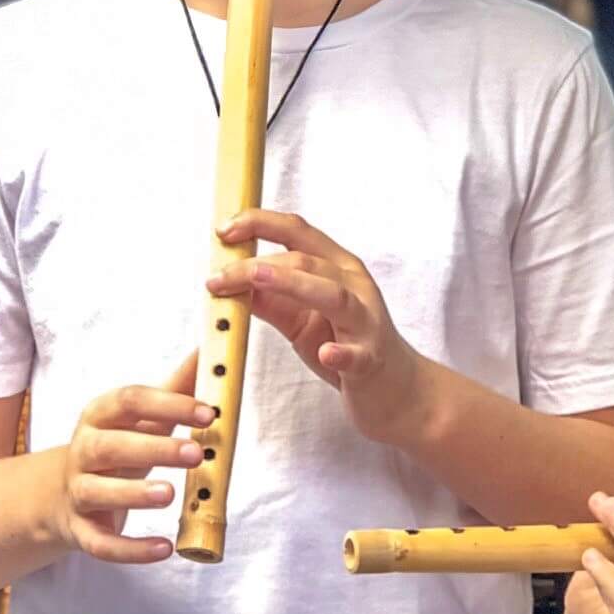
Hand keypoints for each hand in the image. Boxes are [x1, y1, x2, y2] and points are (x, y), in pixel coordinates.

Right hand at [54, 351, 208, 564]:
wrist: (61, 495)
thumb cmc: (117, 448)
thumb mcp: (139, 418)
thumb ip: (174, 388)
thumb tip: (208, 350)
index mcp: (100, 416)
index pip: (129, 401)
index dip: (169, 404)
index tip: (209, 413)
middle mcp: (83, 451)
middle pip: (111, 446)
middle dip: (154, 448)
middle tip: (196, 454)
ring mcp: (78, 492)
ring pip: (98, 492)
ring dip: (134, 494)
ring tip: (170, 494)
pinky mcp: (82, 531)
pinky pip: (101, 543)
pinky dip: (130, 549)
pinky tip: (163, 549)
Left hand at [206, 209, 432, 446]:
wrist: (396, 389)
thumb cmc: (348, 345)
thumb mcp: (303, 319)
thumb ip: (271, 299)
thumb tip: (231, 283)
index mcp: (337, 268)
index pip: (297, 232)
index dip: (259, 223)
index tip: (223, 230)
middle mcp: (354, 286)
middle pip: (306, 261)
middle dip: (256, 265)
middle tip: (216, 277)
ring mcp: (366, 323)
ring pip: (332, 295)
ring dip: (292, 284)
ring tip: (257, 280)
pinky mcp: (372, 360)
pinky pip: (357, 354)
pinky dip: (341, 352)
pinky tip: (326, 352)